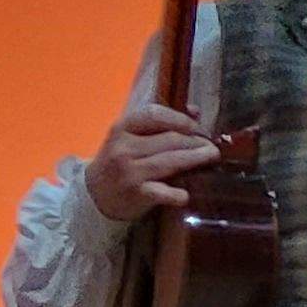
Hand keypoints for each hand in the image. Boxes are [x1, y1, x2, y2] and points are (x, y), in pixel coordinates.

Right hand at [84, 101, 221, 222]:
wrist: (94, 193)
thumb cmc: (119, 161)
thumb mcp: (131, 137)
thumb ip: (160, 124)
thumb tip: (195, 112)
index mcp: (122, 129)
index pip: (154, 115)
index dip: (180, 119)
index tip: (196, 128)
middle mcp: (124, 148)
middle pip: (170, 139)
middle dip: (196, 142)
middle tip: (212, 146)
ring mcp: (129, 171)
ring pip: (171, 161)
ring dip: (197, 159)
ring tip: (212, 157)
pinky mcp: (136, 193)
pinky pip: (163, 192)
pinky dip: (177, 194)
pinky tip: (186, 195)